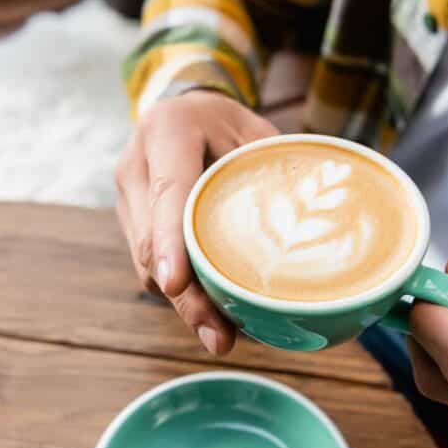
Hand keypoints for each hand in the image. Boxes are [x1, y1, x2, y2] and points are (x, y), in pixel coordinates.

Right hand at [115, 90, 278, 354]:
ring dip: (183, 302)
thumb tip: (320, 225)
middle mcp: (136, 166)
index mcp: (167, 131)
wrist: (183, 109)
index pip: (167, 193)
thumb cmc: (227, 122)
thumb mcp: (256, 130)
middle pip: (154, 244)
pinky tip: (210, 309)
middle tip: (220, 338)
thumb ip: (273, 170)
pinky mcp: (131, 222)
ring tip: (221, 334)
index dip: (172, 243)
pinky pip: (151, 265)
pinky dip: (180, 290)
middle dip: (185, 297)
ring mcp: (127, 197)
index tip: (175, 284)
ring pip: (148, 264)